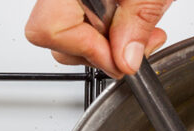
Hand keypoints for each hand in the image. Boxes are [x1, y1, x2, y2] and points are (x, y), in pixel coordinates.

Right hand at [25, 0, 172, 78]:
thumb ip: (135, 24)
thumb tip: (124, 63)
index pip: (51, 31)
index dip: (90, 51)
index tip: (122, 59)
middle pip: (56, 41)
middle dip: (101, 53)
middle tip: (137, 48)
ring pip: (68, 36)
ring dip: (108, 46)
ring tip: (142, 34)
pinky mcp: (84, 2)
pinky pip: (82, 24)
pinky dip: (109, 33)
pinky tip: (133, 27)